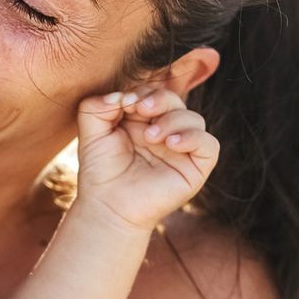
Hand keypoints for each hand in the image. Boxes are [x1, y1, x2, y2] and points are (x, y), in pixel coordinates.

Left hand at [74, 89, 218, 229]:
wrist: (108, 206)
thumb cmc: (100, 171)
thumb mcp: (90, 133)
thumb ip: (95, 107)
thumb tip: (119, 95)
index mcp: (144, 120)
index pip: (154, 92)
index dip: (143, 91)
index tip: (125, 102)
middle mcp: (166, 131)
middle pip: (176, 100)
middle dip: (159, 99)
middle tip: (141, 110)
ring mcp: (182, 149)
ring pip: (194, 119)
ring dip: (173, 120)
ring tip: (151, 137)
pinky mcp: (195, 168)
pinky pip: (209, 145)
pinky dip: (194, 138)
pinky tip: (172, 144)